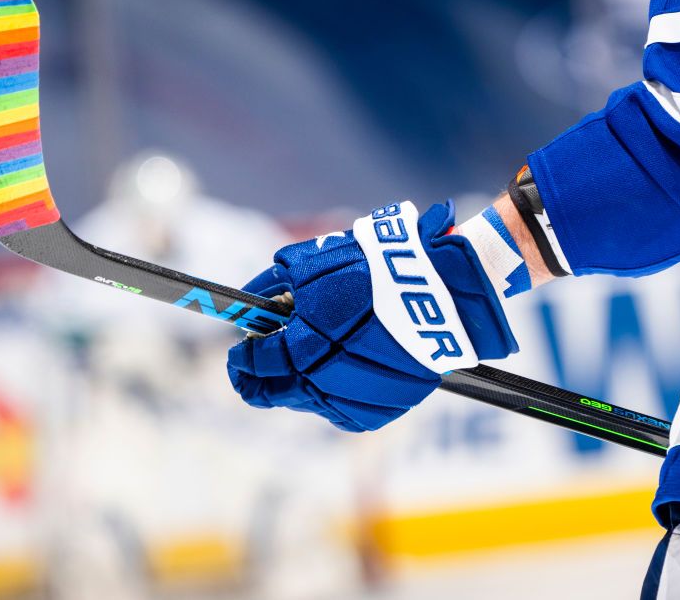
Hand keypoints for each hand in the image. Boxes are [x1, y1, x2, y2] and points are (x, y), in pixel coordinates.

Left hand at [227, 201, 517, 431]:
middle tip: (254, 366)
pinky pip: (341, 408)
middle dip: (260, 379)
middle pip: (274, 394)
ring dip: (298, 383)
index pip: (253, 364)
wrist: (439, 296)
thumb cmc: (372, 272)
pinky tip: (339, 370)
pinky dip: (333, 392)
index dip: (241, 359)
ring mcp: (349, 403)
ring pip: (306, 401)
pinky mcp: (376, 413)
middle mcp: (319, 385)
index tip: (240, 351)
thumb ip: (271, 285)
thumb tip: (247, 300)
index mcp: (299, 351)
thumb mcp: (311, 265)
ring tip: (309, 358)